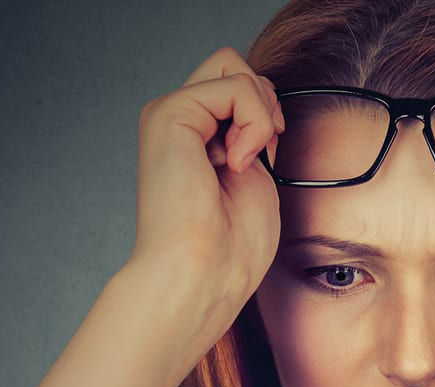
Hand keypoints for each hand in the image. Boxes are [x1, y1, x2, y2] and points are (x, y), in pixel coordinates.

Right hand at [131, 45, 284, 331]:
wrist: (202, 274)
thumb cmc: (230, 247)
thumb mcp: (256, 175)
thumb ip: (254, 134)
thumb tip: (265, 105)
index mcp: (194, 137)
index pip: (240, 88)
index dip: (266, 114)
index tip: (265, 160)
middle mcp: (178, 121)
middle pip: (232, 63)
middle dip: (263, 101)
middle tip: (259, 153)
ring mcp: (170, 114)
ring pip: (233, 66)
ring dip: (260, 115)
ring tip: (243, 161)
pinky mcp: (168, 114)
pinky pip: (235, 85)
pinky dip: (255, 122)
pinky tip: (237, 162)